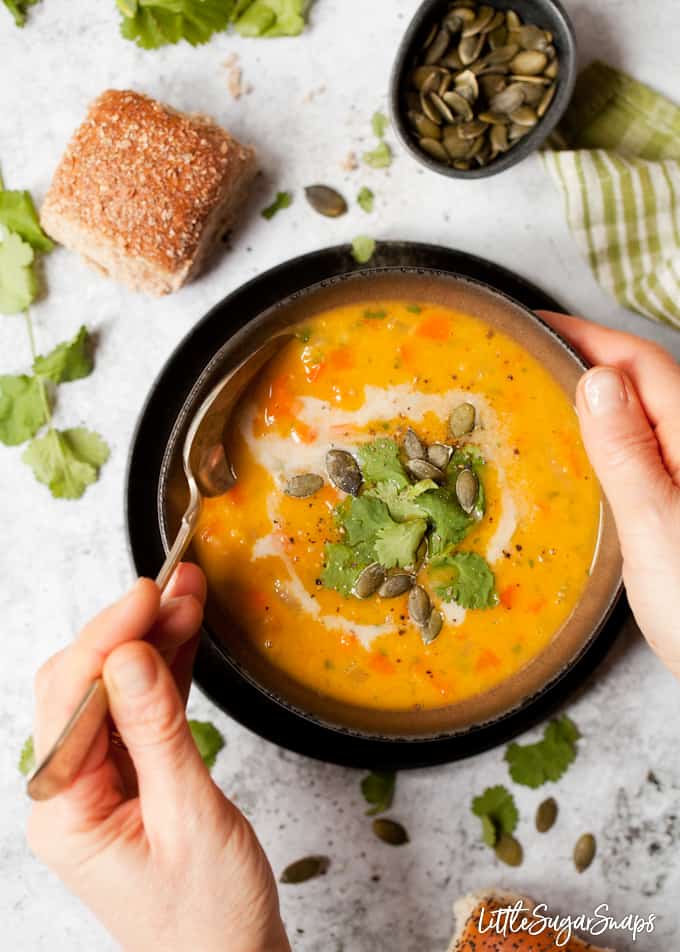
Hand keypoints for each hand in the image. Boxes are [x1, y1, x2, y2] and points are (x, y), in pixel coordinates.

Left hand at [27, 565, 289, 951]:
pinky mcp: (132, 780)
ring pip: (118, 691)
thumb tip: (129, 655)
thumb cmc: (209, 919)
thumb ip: (157, 732)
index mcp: (66, 811)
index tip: (148, 593)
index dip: (109, 636)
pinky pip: (143, 712)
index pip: (72, 698)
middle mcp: (72, 793)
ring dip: (152, 641)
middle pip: (87, 685)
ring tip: (188, 595)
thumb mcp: (189, 820)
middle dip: (129, 628)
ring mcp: (101, 785)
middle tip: (176, 585)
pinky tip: (186, 637)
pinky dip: (166, 671)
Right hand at [539, 312, 679, 678]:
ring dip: (592, 398)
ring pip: (638, 419)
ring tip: (538, 394)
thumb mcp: (656, 526)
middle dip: (587, 359)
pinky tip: (572, 454)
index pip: (642, 366)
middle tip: (527, 357)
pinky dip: (600, 440)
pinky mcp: (674, 508)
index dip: (590, 337)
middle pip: (642, 385)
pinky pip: (635, 455)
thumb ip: (628, 454)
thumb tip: (598, 380)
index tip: (537, 323)